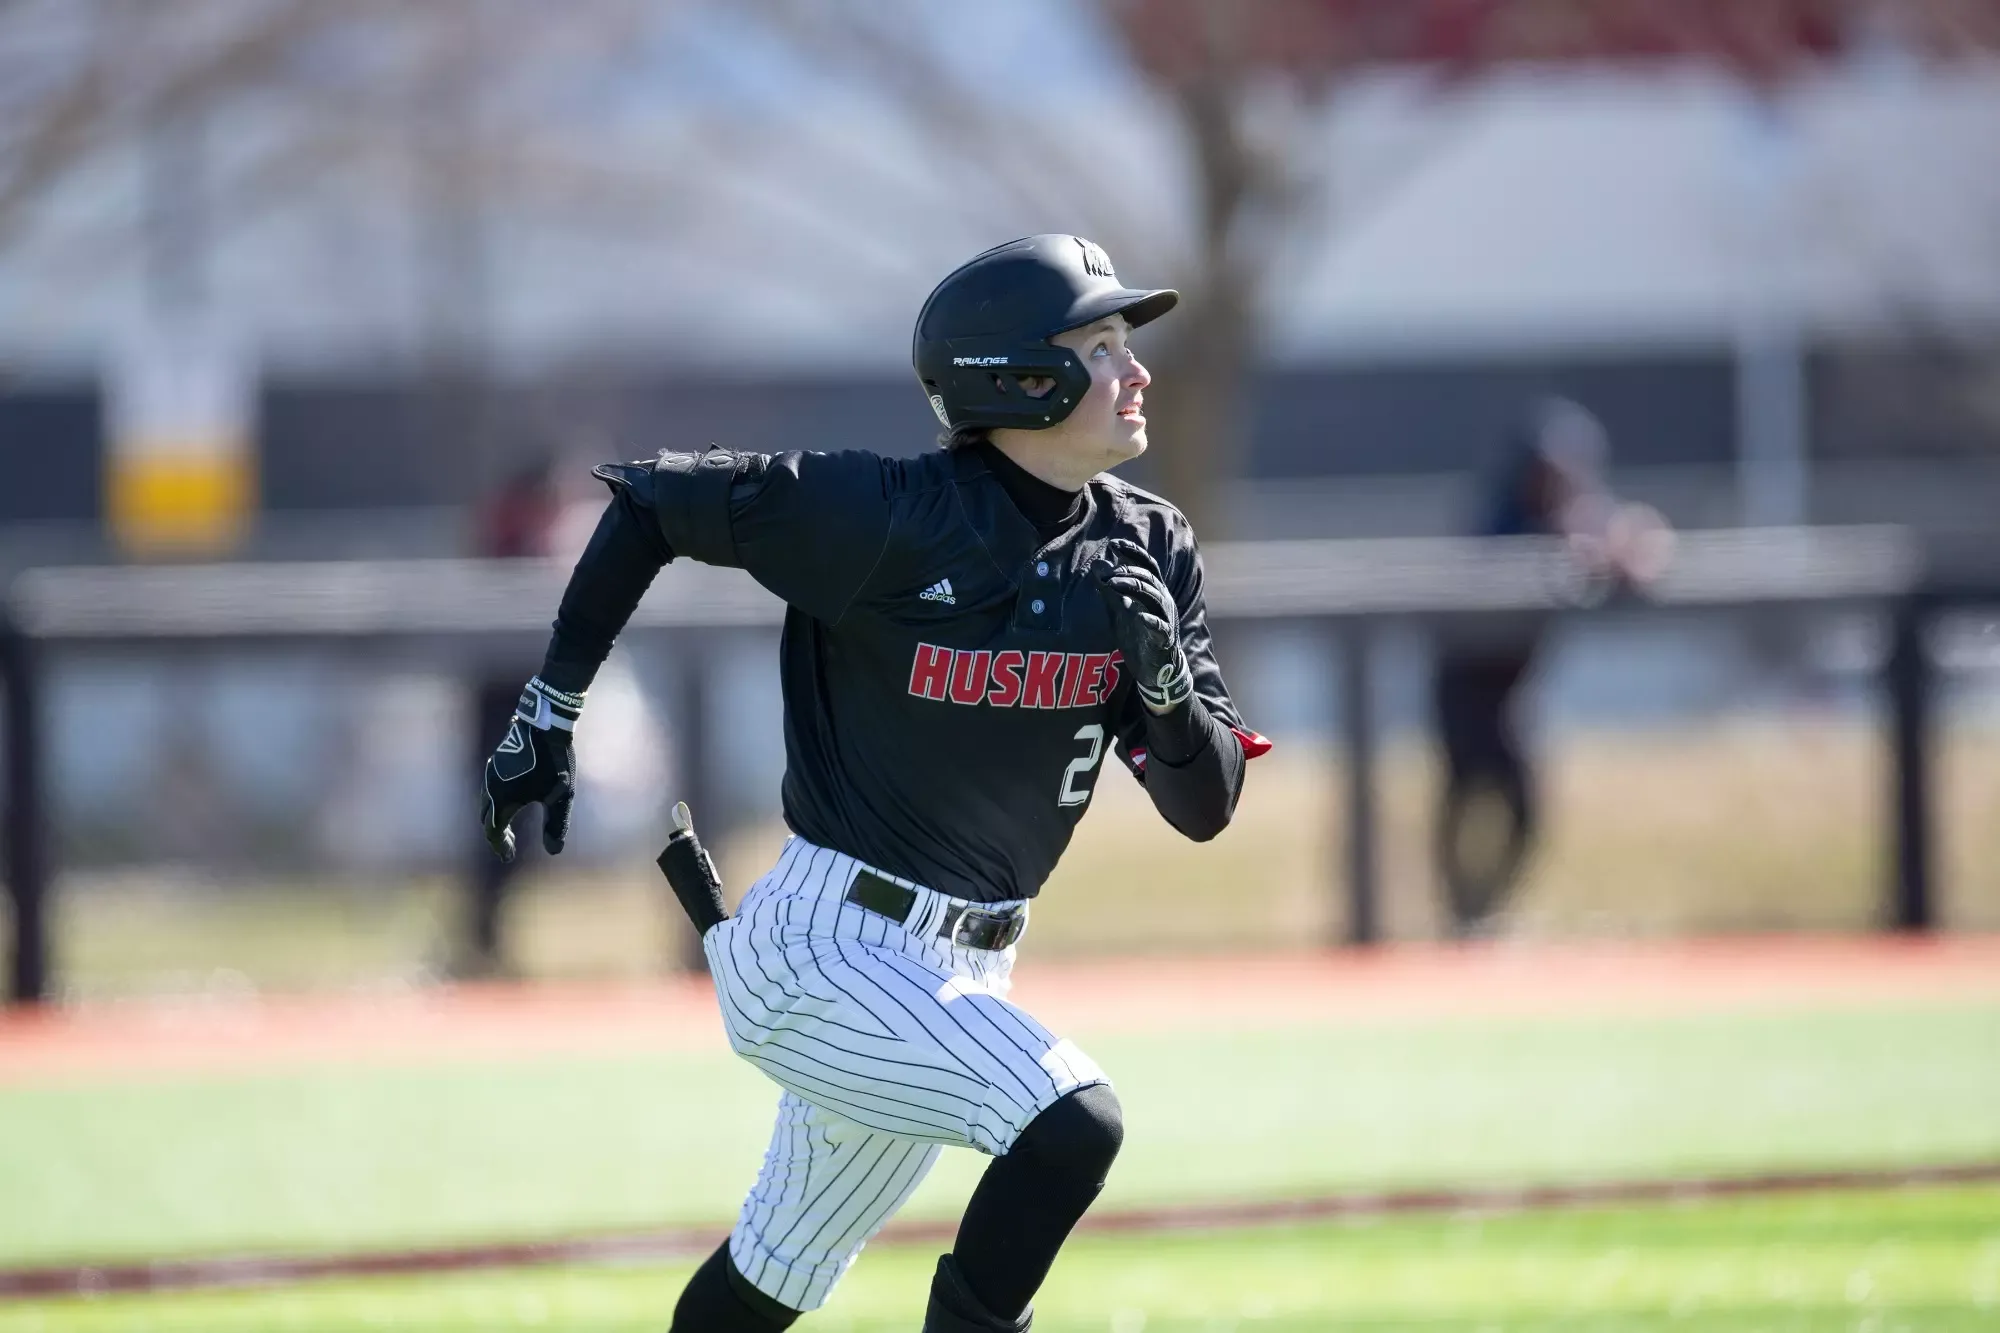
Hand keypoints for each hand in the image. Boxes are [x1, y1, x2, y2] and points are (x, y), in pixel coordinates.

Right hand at [479, 677, 581, 860]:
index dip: (500, 847)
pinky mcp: (496, 763)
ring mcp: (491, 773)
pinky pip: (489, 790)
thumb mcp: (560, 798)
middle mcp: (491, 788)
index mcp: (502, 800)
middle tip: (510, 847)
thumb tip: (554, 851)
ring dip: (495, 819)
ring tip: (509, 829)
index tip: (508, 858)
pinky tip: (510, 803)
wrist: (545, 725)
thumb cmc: (554, 763)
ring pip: (486, 803)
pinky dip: (495, 803)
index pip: (493, 832)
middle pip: (486, 819)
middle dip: (497, 836)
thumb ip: (556, 825)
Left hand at [1088, 539, 1191, 713]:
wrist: (1156, 668)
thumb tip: (1096, 565)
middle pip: (1149, 579)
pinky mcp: (1164, 638)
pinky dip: (1149, 620)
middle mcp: (1162, 601)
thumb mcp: (1119, 610)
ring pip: (1154, 597)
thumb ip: (1109, 590)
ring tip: (1114, 583)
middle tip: (1107, 573)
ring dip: (1134, 588)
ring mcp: (1165, 619)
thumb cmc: (1138, 635)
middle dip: (1128, 572)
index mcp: (1153, 591)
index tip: (1114, 543)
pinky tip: (1137, 615)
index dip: (1133, 553)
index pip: (1147, 566)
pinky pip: (1159, 626)